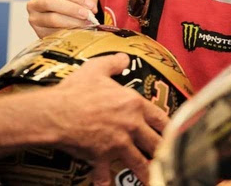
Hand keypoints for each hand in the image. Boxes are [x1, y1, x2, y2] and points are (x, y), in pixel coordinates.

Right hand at [27, 0, 97, 36]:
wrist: (61, 24)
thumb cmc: (68, 7)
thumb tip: (91, 6)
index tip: (90, 5)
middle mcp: (35, 4)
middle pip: (51, 2)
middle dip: (71, 8)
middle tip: (86, 15)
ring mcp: (35, 19)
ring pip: (52, 19)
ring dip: (71, 21)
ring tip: (85, 23)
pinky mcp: (39, 33)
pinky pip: (53, 32)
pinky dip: (68, 31)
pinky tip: (78, 31)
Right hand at [47, 54, 168, 185]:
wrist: (56, 113)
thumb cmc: (75, 91)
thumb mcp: (96, 69)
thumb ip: (114, 63)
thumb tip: (123, 58)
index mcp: (133, 104)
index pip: (160, 117)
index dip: (169, 126)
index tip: (174, 133)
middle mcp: (130, 125)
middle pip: (155, 143)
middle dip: (162, 152)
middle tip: (169, 158)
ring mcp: (117, 143)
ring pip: (139, 163)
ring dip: (147, 173)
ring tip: (154, 179)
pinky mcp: (102, 157)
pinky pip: (107, 176)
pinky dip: (108, 182)